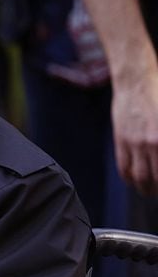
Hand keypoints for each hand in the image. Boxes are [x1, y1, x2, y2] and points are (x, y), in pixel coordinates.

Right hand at [111, 66, 157, 194]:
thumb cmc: (157, 96)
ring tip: (147, 192)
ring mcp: (135, 143)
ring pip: (139, 176)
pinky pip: (124, 166)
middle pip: (156, 177)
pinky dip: (128, 178)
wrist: (136, 83)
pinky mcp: (121, 141)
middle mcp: (152, 143)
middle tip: (157, 193)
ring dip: (144, 188)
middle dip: (157, 189)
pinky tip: (133, 181)